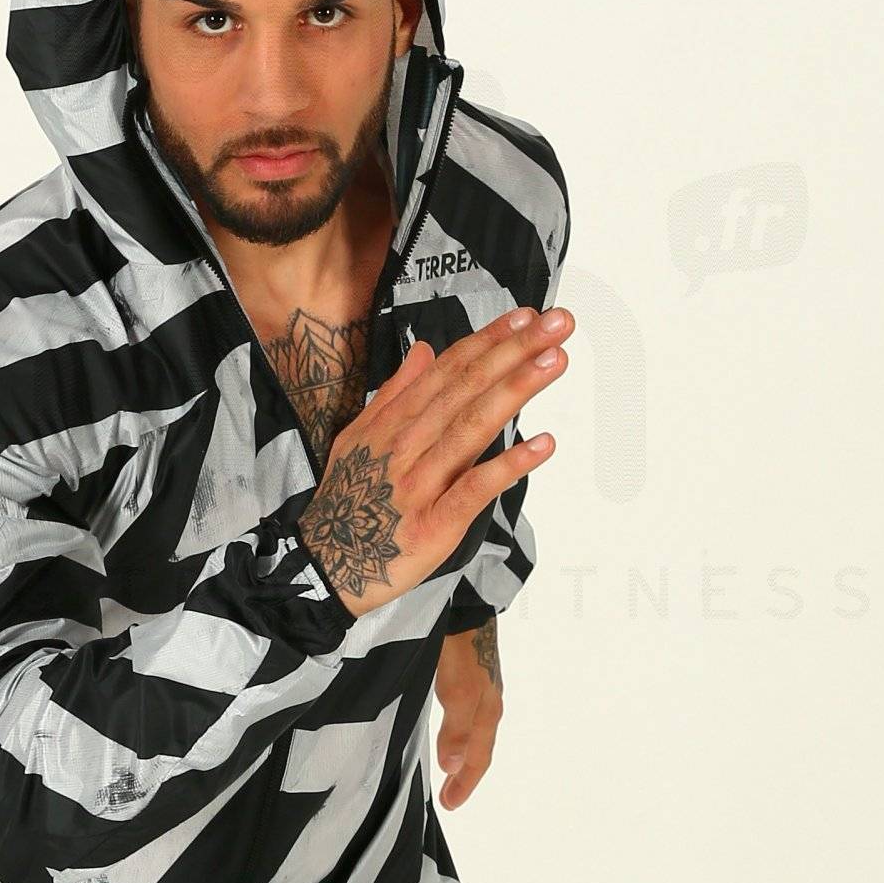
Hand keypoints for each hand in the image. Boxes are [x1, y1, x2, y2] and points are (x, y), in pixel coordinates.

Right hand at [297, 305, 573, 620]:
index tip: (525, 316)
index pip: (448, 371)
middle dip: (513, 352)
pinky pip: (474, 488)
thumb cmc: (347, 501)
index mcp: (393, 422)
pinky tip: (542, 444)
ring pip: (472, 428)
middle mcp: (407, 445)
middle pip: (466, 390)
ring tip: (554, 361)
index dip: (488, 341)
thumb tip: (425, 350)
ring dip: (516, 392)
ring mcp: (421, 483)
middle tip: (556, 324)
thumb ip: (395, 393)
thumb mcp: (358, 437)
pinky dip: (508, 465)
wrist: (326, 566)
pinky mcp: (435, 524)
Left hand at [434, 617, 502, 810]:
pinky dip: (460, 731)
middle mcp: (489, 701)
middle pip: (480, 747)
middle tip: (450, 796)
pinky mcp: (471, 670)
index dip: (465, 784)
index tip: (449, 805)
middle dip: (466, 774)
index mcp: (487, 711)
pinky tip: (450, 726)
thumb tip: (455, 768)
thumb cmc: (462, 648)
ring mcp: (482, 685)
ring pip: (475, 730)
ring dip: (464, 753)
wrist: (465, 603)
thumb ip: (456, 729)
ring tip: (451, 769)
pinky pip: (468, 711)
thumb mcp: (457, 691)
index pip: (478, 759)